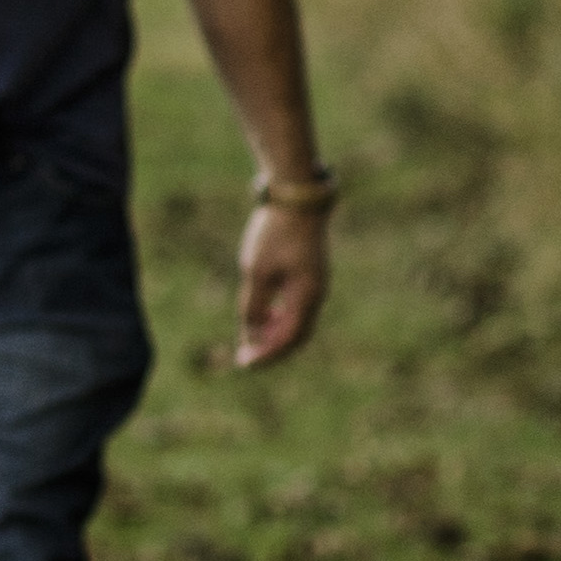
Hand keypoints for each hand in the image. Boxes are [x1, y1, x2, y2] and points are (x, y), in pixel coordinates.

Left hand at [233, 198, 326, 367]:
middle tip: (246, 357)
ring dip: (275, 334)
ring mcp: (316, 283)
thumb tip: (252, 334)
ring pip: (298, 321)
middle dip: (271, 349)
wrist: (296, 197)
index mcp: (306, 296)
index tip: (244, 363)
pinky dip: (280, 317)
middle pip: (296, 336)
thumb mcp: (257, 272)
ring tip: (250, 338)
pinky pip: (298, 306)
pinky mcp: (311, 272)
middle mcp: (317, 293)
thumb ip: (254, 306)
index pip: (287, 339)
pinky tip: (262, 314)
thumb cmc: (275, 233)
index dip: (265, 355)